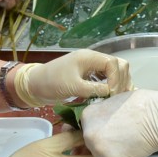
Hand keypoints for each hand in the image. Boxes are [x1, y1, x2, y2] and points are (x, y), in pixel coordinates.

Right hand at [0, 131, 99, 156]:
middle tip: (94, 131)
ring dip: (88, 152)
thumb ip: (72, 138)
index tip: (104, 133)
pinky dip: (80, 156)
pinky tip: (71, 142)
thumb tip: (88, 132)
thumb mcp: (51, 143)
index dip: (106, 148)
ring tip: (80, 133)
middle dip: (99, 150)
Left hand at [15, 49, 131, 106]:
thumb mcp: (73, 86)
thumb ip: (93, 89)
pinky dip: (112, 86)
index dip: (117, 79)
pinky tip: (111, 97)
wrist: (35, 84)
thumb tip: (111, 93)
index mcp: (89, 57)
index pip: (113, 63)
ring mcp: (92, 67)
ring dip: (119, 83)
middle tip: (118, 98)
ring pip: (115, 71)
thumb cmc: (52, 82)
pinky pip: (107, 78)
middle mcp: (93, 59)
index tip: (112, 94)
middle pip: (118, 65)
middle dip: (122, 80)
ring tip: (117, 99)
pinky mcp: (90, 75)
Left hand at [82, 89, 157, 156]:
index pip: (86, 132)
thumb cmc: (143, 106)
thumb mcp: (113, 103)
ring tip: (129, 145)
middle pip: (90, 147)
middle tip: (123, 139)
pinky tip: (132, 154)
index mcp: (87, 116)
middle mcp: (87, 134)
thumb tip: (97, 126)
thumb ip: (100, 116)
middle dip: (105, 146)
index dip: (101, 134)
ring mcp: (97, 151)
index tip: (112, 132)